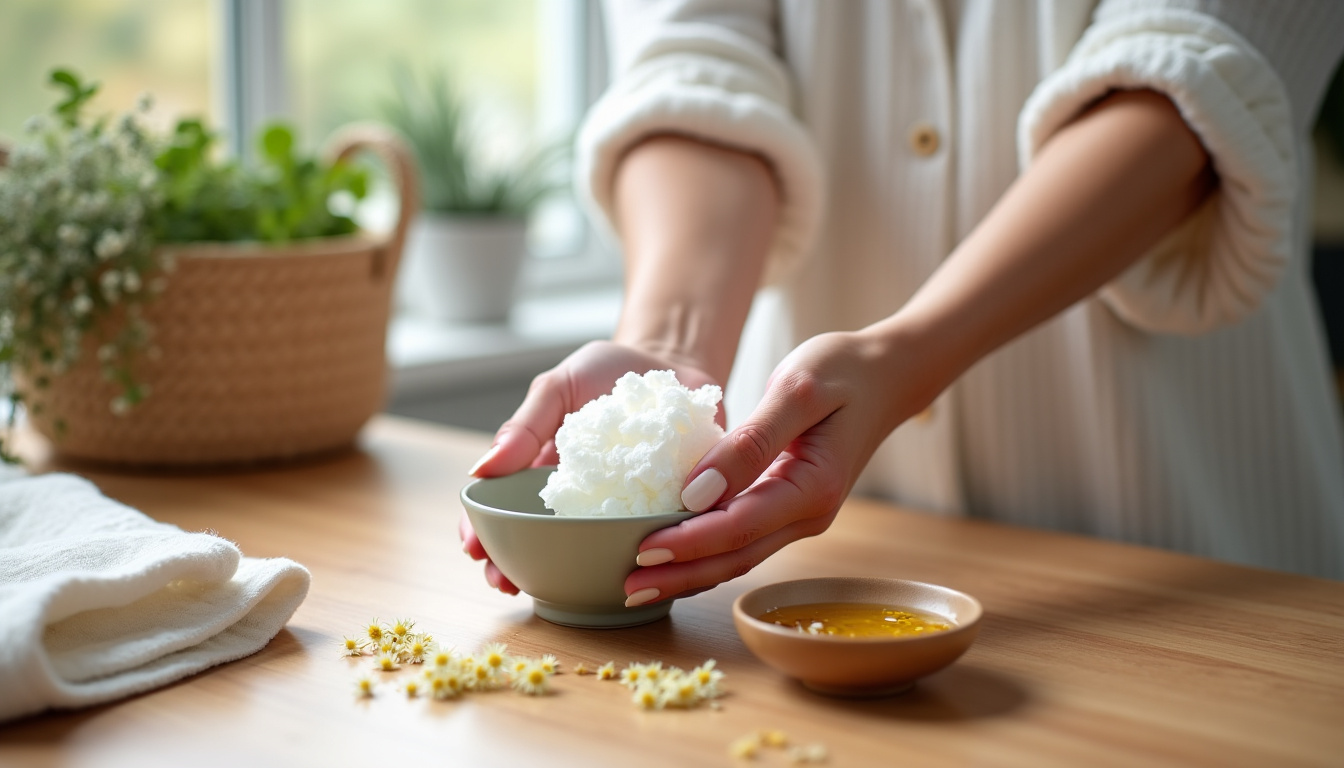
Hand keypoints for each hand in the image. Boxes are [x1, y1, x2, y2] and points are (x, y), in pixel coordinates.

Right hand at [461, 339, 721, 594]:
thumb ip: (525, 425)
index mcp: (545, 474)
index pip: (502, 509)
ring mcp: (619, 510)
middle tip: (504, 581)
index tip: (474, 550)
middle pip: (535, 543)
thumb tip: (480, 470)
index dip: (482, 532)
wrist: (675, 362)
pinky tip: (624, 570)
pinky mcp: (665, 511)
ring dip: (566, 576)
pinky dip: (638, 561)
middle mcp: (578, 500)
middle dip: (512, 567)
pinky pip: (650, 542)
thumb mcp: (559, 387)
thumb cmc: (609, 372)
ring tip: (546, 585)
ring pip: (588, 556)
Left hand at [623, 328, 935, 606]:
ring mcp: (801, 516)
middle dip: (680, 574)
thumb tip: (697, 490)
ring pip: (738, 556)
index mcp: (812, 488)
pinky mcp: (788, 507)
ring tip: (637, 583)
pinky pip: (743, 539)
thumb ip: (749, 442)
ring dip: (689, 572)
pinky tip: (672, 556)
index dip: (689, 542)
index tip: (641, 550)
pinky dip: (706, 552)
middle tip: (626, 585)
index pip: (739, 527)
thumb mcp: (795, 391)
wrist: (888, 372)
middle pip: (735, 557)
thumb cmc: (844, 370)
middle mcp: (808, 515)